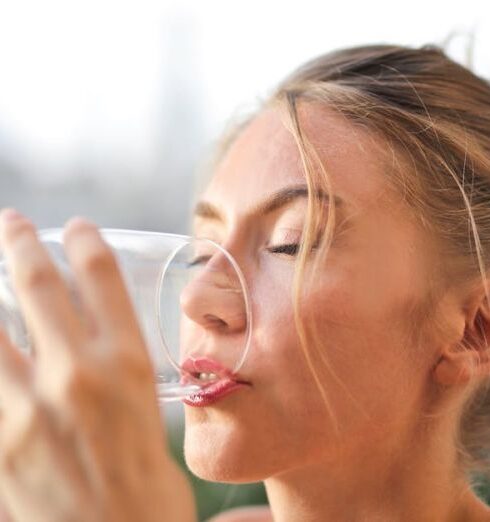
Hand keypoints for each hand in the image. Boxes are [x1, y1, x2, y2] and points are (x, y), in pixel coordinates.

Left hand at [0, 210, 195, 521]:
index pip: (102, 276)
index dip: (86, 241)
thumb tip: (89, 341)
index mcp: (128, 364)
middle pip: (38, 283)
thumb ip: (120, 372)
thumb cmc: (148, 485)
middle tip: (12, 222)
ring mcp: (28, 406)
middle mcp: (77, 373)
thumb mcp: (149, 412)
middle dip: (20, 241)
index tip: (77, 228)